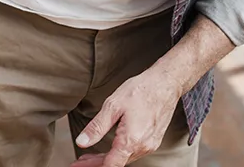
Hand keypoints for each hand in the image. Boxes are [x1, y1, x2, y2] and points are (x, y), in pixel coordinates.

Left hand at [70, 67, 184, 166]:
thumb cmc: (141, 90)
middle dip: (97, 163)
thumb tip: (82, 142)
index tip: (78, 163)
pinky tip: (112, 148)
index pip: (109, 164)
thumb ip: (97, 127)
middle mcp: (143, 147)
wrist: (165, 84)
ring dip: (108, 159)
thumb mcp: (113, 105)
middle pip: (117, 163)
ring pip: (125, 159)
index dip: (92, 165)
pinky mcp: (153, 140)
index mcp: (131, 140)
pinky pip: (134, 152)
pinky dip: (120, 153)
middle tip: (81, 160)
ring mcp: (150, 145)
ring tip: (91, 156)